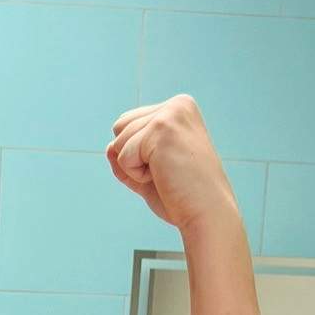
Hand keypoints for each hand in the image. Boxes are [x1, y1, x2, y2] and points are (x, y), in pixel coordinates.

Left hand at [107, 95, 238, 232]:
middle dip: (133, 157)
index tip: (167, 164)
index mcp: (179, 108)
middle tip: (165, 169)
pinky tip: (163, 175)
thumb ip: (128, 156)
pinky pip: (123, 156)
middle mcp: (177, 104)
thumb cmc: (182, 193)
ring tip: (165, 172)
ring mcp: (170, 114)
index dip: (137, 154)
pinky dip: (136, 174)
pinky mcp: (161, 129)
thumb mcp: (149, 170)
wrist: (205, 210)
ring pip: (119, 142)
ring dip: (134, 167)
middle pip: (120, 129)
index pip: (127, 123)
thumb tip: (109, 146)